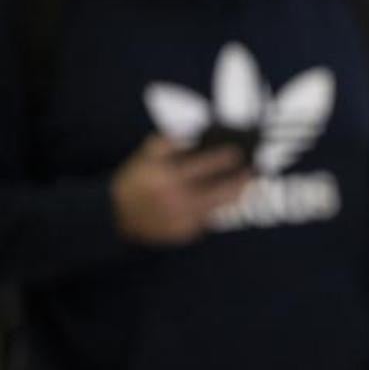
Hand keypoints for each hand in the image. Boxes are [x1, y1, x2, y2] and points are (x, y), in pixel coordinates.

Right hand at [112, 136, 251, 245]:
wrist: (114, 217)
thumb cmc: (134, 182)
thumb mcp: (145, 157)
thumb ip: (168, 142)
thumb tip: (195, 135)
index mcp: (167, 179)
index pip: (204, 166)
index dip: (224, 158)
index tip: (239, 152)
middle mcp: (177, 202)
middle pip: (221, 192)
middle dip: (241, 181)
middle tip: (253, 171)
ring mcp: (181, 221)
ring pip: (220, 208)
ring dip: (236, 195)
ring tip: (246, 184)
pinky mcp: (183, 234)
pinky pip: (207, 219)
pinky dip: (215, 209)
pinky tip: (224, 199)